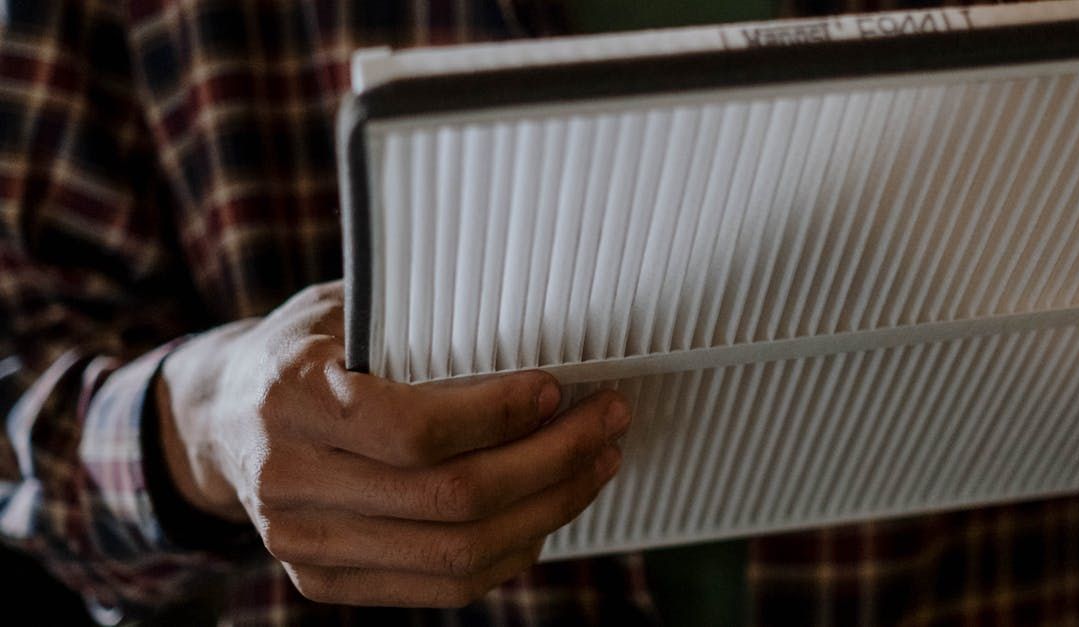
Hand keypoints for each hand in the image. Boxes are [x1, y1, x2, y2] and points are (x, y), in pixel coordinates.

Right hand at [155, 281, 629, 606]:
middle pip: (451, 500)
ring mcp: (303, 544)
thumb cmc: (302, 350)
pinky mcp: (322, 581)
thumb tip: (537, 324)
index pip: (416, 430)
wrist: (221, 420)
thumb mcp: (343, 308)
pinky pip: (438, 587)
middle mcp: (290, 481)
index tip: (556, 388)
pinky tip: (546, 515)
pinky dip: (507, 555)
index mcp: (290, 399)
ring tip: (594, 467)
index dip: (500, 415)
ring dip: (546, 512)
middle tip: (607, 423)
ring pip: (455, 554)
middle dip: (551, 463)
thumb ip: (417, 323)